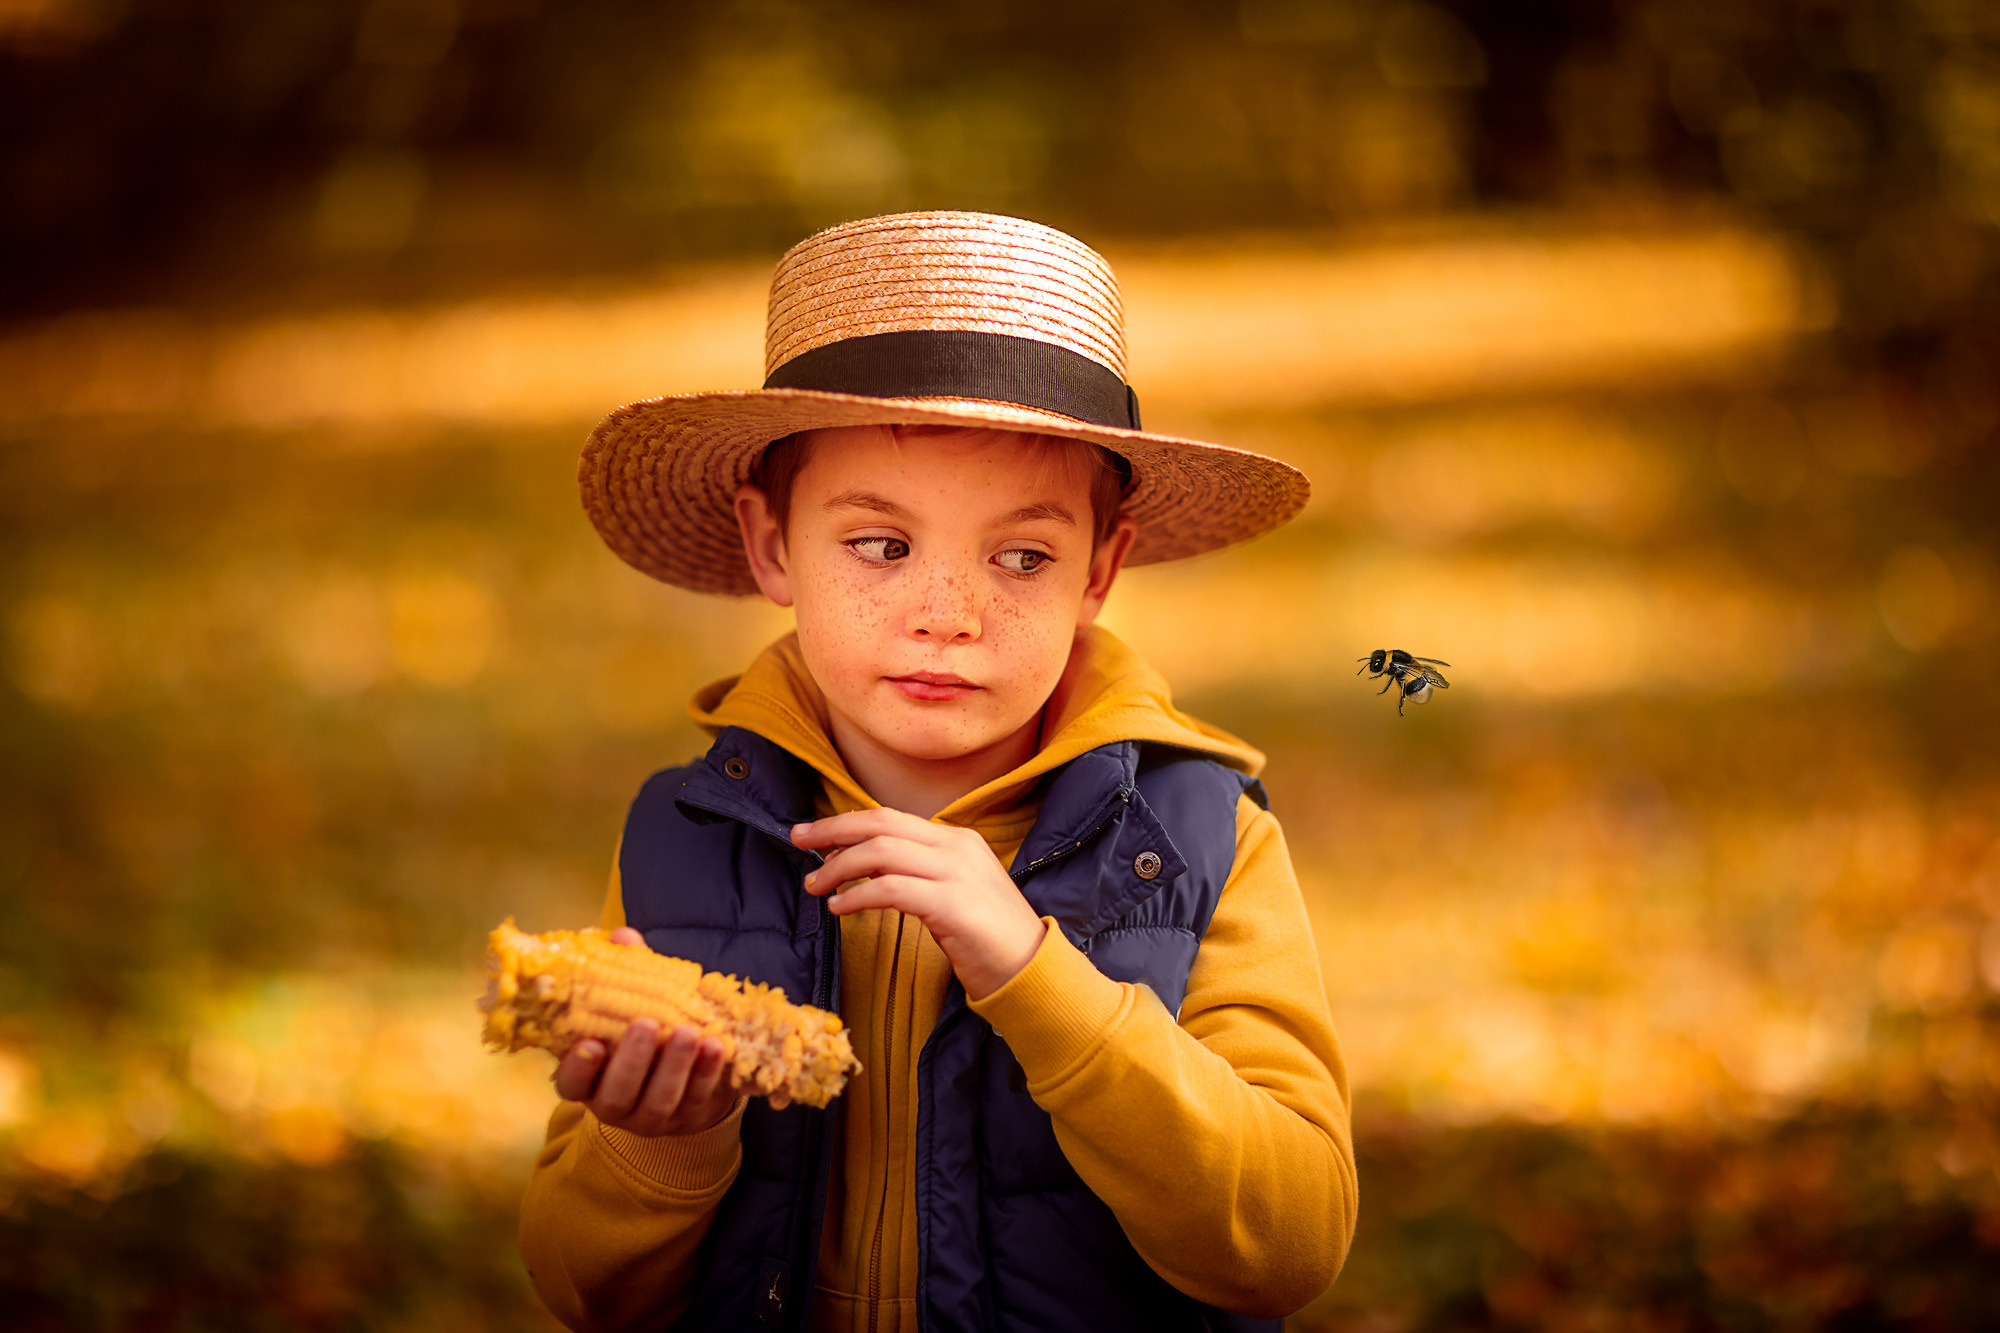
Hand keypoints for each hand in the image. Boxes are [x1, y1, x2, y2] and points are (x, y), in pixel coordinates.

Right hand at [551, 927, 741, 1136]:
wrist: (686, 1078)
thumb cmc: (646, 1035)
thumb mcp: (630, 1006)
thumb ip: (624, 974)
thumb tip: (623, 938)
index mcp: (590, 1080)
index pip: (571, 1084)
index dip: (578, 1068)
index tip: (590, 1043)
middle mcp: (615, 1105)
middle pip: (617, 1095)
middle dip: (632, 1061)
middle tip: (646, 1024)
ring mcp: (654, 1116)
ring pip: (660, 1100)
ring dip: (675, 1066)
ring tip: (688, 1032)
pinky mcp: (691, 1115)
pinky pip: (698, 1096)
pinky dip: (708, 1072)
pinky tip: (715, 1045)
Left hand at [793, 809, 1045, 999]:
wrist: (1030, 968)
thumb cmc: (987, 937)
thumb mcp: (956, 890)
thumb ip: (921, 872)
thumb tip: (868, 869)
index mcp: (957, 839)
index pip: (890, 817)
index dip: (846, 823)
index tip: (812, 835)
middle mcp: (957, 847)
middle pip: (880, 824)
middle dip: (832, 831)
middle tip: (797, 841)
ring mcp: (956, 873)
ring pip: (881, 851)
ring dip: (839, 866)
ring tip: (816, 886)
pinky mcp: (951, 904)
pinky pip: (891, 889)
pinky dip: (858, 896)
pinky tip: (840, 909)